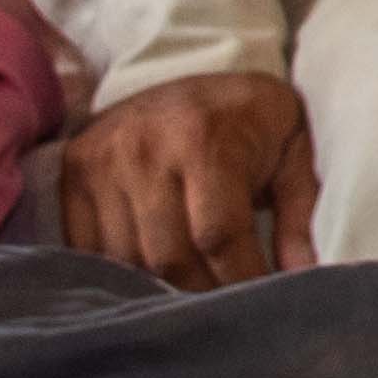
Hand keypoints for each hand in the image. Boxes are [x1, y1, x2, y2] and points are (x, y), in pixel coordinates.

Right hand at [61, 67, 319, 287]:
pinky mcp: (74, 172)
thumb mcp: (292, 149)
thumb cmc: (248, 120)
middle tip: (227, 306)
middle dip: (204, 292)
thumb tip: (304, 276)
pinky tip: (150, 275)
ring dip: (162, 288)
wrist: (186, 70)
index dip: (240, 280)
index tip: (258, 303)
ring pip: (127, 261)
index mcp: (204, 137)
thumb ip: (301, 212)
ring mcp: (101, 161)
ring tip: (193, 291)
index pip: (217, 235)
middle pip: (168, 257)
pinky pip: (89, 250)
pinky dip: (120, 273)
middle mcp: (144, 147)